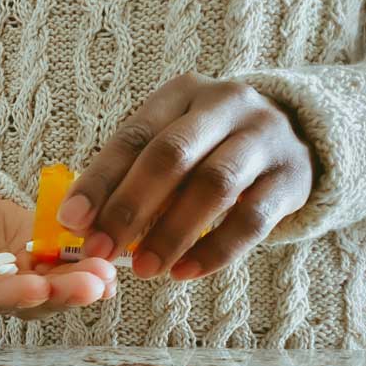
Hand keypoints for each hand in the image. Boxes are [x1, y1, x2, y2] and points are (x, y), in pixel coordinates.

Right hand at [0, 192, 116, 319]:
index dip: (16, 294)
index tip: (37, 287)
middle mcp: (7, 291)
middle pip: (38, 299)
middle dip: (65, 293)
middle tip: (91, 284)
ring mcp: (33, 277)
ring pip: (62, 287)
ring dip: (86, 282)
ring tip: (108, 274)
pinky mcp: (52, 260)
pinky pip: (74, 267)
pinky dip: (94, 268)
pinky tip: (113, 266)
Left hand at [57, 72, 314, 280]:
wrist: (292, 137)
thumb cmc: (209, 147)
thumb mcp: (172, 142)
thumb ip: (132, 174)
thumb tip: (82, 224)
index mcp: (181, 93)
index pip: (133, 136)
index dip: (100, 180)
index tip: (72, 221)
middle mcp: (225, 104)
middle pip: (171, 156)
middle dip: (130, 208)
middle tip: (101, 250)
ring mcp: (264, 136)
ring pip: (213, 185)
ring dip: (171, 233)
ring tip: (143, 270)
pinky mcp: (292, 176)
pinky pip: (253, 219)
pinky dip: (215, 250)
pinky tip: (184, 272)